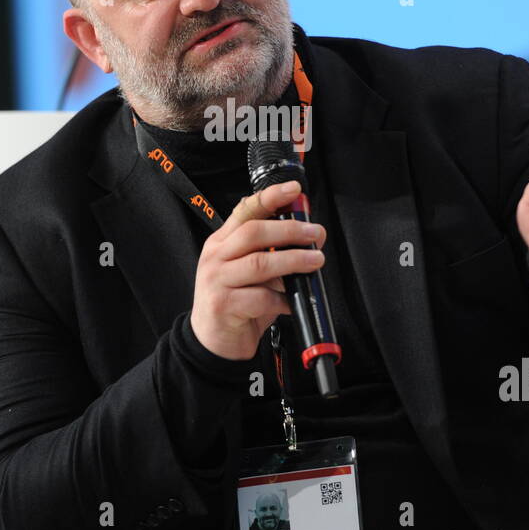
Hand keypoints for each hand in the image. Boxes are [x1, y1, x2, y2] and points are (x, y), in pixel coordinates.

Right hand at [190, 180, 326, 360]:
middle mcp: (215, 256)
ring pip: (260, 263)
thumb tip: (309, 235)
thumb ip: (270, 252)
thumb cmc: (237, 302)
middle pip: (253, 232)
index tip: (293, 190)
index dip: (270, 197)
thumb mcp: (248, 270)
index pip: (245, 210)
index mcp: (222, 242)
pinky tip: (292, 301)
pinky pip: (260, 297)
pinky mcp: (223, 305)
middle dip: (289, 230)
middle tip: (315, 233)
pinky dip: (282, 299)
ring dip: (293, 260)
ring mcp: (216, 280)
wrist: (213, 340)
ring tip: (315, 260)